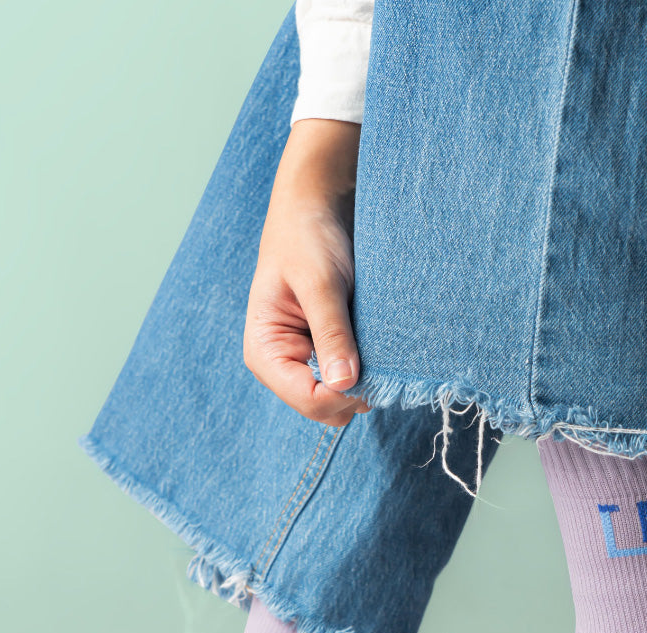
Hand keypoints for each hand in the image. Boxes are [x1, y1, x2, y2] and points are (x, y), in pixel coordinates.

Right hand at [243, 118, 369, 425]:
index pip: (308, 400)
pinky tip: (378, 347)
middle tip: (382, 357)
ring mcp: (304, 364)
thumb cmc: (309, 238)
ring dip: (365, 383)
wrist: (316, 208)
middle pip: (325, 410)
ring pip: (341, 401)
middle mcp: (281, 366)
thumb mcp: (321, 284)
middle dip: (355, 392)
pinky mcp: (326, 355)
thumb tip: (345, 385)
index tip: (374, 371)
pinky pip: (351, 383)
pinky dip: (368, 373)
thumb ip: (332, 333)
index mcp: (265, 353)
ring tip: (378, 346)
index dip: (344, 395)